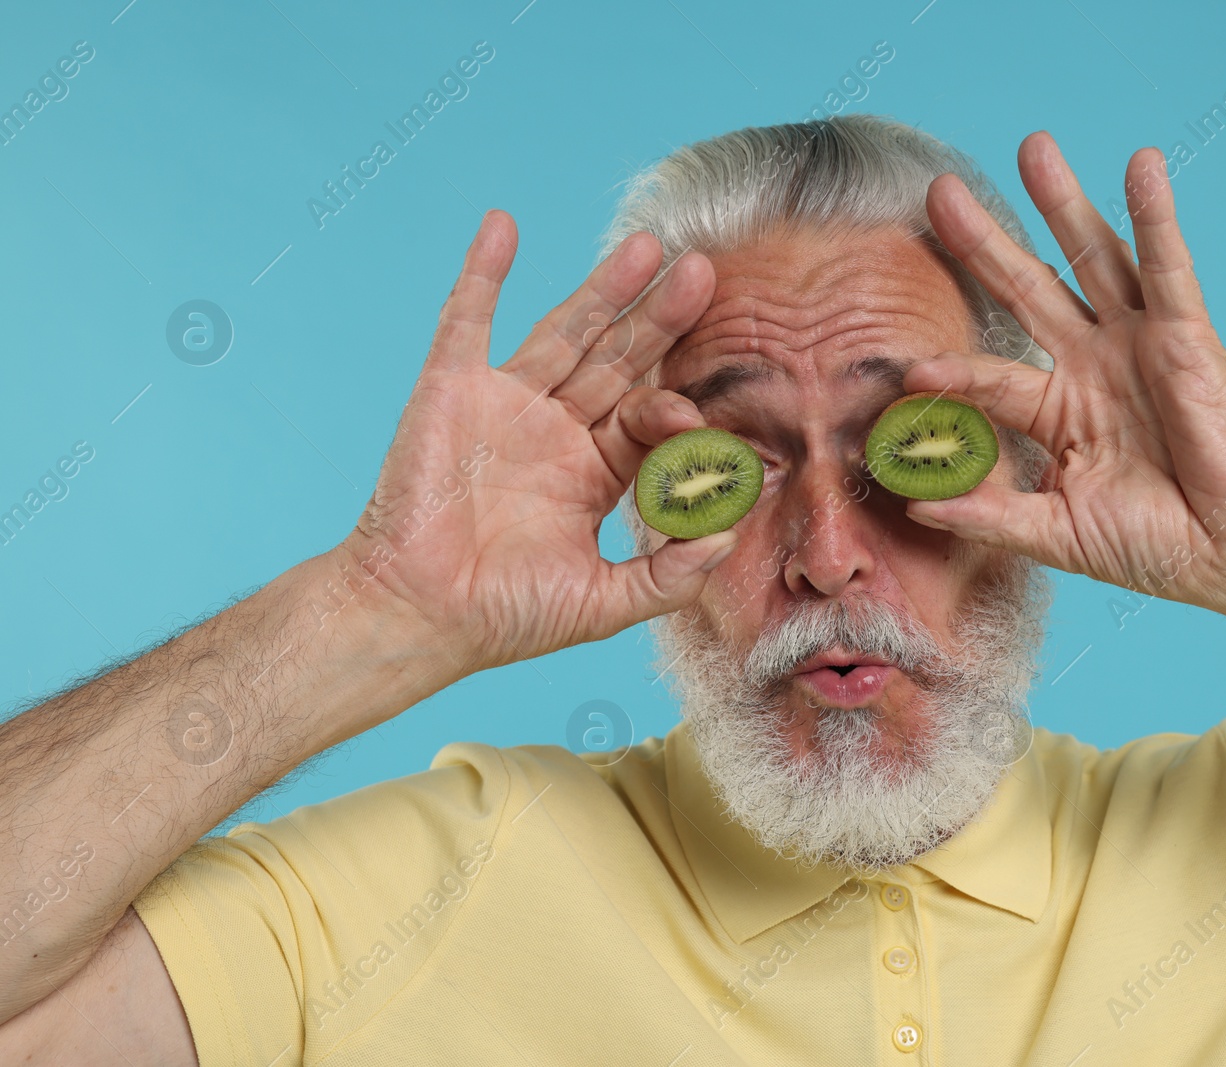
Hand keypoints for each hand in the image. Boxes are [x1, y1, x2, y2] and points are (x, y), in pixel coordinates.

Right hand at [333, 211, 733, 673]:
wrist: (417, 616)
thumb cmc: (505, 617)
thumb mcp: (604, 602)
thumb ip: (670, 573)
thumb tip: (729, 533)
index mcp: (594, 472)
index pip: (649, 418)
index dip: (675, 410)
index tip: (694, 415)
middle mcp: (556, 430)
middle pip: (620, 360)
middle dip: (661, 319)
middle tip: (705, 274)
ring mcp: (505, 403)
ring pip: (565, 331)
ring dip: (603, 287)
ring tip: (649, 246)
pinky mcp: (451, 388)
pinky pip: (467, 318)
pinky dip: (484, 271)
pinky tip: (504, 224)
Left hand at [901, 132, 1225, 617]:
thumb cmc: (1158, 546)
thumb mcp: (1058, 533)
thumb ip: (989, 516)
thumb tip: (914, 509)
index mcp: (1059, 411)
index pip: (991, 376)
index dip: (952, 371)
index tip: (910, 371)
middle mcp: (1093, 365)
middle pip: (1028, 288)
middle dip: (985, 242)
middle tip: (939, 194)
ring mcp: (1138, 345)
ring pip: (1092, 258)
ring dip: (1064, 202)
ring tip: (1033, 148)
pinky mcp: (1186, 336)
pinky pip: (1168, 266)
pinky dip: (1154, 215)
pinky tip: (1140, 165)